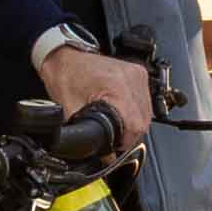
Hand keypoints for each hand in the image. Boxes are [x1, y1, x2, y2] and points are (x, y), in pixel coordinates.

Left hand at [35, 44, 154, 150]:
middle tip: (111, 138)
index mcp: (117, 86)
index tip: (113, 147)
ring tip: (115, 124)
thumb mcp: (70, 110)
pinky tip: (122, 113)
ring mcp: (138, 75)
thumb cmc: (65, 75)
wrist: (64, 55)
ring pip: (147, 114)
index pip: (135, 125)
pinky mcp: (139, 74)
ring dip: (134, 125)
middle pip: (143, 122)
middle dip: (128, 136)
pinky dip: (136, 113)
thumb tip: (104, 155)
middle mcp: (132, 78)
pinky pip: (145, 102)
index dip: (124, 142)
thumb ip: (87, 134)